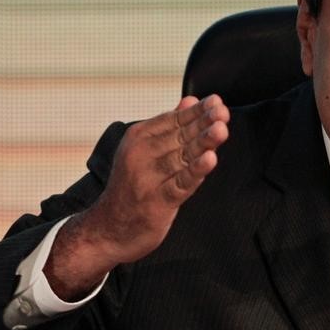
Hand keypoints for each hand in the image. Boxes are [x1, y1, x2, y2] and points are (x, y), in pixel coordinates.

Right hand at [44, 95, 229, 299]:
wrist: (107, 229)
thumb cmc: (134, 185)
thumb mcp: (146, 151)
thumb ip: (170, 127)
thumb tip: (191, 100)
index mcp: (138, 138)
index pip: (173, 120)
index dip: (197, 112)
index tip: (217, 101)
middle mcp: (140, 155)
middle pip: (179, 137)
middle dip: (203, 124)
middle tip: (223, 112)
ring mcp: (147, 179)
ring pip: (181, 158)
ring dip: (202, 143)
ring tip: (221, 129)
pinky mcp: (156, 203)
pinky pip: (179, 184)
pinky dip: (195, 172)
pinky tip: (210, 160)